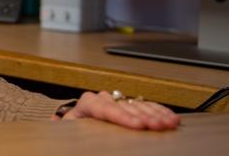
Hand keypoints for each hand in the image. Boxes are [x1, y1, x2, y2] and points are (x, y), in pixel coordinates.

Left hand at [58, 91, 179, 129]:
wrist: (74, 127)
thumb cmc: (73, 130)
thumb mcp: (69, 130)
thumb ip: (69, 128)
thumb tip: (57, 124)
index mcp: (87, 104)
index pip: (105, 108)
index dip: (123, 117)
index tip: (138, 126)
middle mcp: (103, 99)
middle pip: (126, 107)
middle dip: (144, 117)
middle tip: (160, 127)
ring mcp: (117, 101)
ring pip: (138, 105)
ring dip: (156, 115)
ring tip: (170, 123)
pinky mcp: (128, 106)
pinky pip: (146, 107)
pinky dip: (159, 112)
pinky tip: (171, 118)